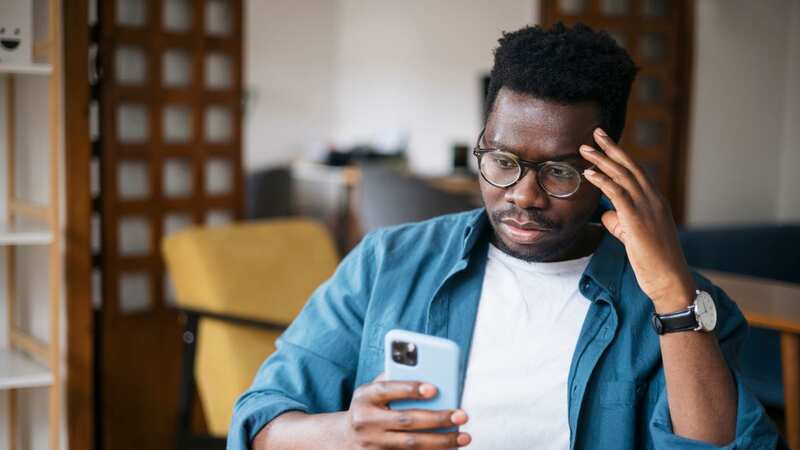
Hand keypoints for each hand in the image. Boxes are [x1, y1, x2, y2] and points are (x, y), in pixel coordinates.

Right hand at [344, 374, 470, 448]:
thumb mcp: (372, 390)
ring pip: (411, 444)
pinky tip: (449, 448)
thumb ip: (394, 379)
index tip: (434, 388)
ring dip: (441, 441)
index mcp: (365, 397)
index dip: (410, 389)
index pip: (387, 390)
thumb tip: (428, 371)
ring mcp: (372, 443)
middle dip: (437, 418)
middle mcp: (366, 421)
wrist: (346, 439)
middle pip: (406, 421)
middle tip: (461, 415)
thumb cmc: (369, 407)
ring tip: (463, 437)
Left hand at [579, 128, 694, 311]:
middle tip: (595, 133)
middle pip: (629, 166)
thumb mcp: (633, 236)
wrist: (669, 279)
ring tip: (584, 148)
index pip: (636, 171)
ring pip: (622, 176)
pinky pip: (618, 194)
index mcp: (655, 201)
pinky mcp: (637, 219)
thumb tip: (606, 212)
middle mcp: (653, 199)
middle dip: (611, 148)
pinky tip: (589, 173)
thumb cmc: (652, 261)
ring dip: (602, 160)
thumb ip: (620, 221)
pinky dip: (603, 180)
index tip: (605, 142)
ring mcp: (647, 208)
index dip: (619, 155)